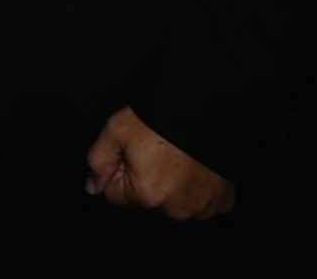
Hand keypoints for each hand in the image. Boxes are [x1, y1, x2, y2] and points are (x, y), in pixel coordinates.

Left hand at [85, 106, 235, 220]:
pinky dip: (199, 189)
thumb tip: (92, 189)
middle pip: (146, 202)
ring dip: (173, 188)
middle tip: (156, 152)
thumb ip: (98, 161)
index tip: (132, 153)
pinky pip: (203, 203)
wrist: (208, 106)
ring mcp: (203, 209)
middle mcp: (176, 211)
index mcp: (147, 196)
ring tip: (178, 157)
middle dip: (146, 181)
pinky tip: (197, 167)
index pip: (116, 196)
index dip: (120, 171)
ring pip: (175, 204)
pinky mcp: (223, 202)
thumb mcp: (117, 130)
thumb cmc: (158, 117)